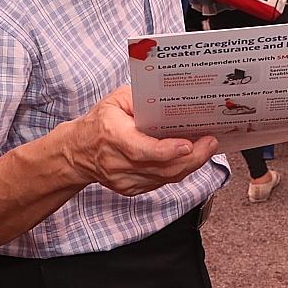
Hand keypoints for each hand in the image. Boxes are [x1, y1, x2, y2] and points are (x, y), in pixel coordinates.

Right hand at [62, 87, 219, 196]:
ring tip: (206, 148)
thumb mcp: (116, 100)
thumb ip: (141, 98)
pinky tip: (190, 158)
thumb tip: (170, 98)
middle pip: (161, 168)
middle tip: (210, 143)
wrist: (76, 152)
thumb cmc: (99, 122)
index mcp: (113, 136)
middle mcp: (118, 162)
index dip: (168, 150)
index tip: (189, 144)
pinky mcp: (130, 189)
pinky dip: (178, 170)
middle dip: (192, 157)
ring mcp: (124, 180)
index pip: (143, 150)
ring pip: (165, 178)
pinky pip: (161, 182)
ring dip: (190, 164)